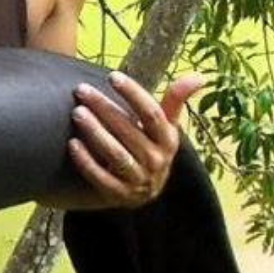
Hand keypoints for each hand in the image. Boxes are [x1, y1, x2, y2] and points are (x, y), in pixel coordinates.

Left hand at [68, 71, 204, 207]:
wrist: (145, 189)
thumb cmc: (151, 146)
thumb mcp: (165, 126)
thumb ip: (176, 101)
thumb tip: (201, 77)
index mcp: (168, 140)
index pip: (152, 114)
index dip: (134, 94)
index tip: (113, 76)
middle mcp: (157, 161)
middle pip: (129, 131)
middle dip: (104, 108)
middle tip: (82, 90)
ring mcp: (139, 180)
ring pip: (116, 155)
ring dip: (95, 133)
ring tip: (77, 113)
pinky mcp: (120, 195)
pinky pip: (101, 179)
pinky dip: (87, 162)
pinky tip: (72, 144)